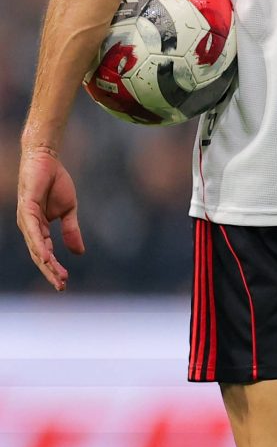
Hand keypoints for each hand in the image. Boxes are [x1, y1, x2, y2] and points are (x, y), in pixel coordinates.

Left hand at [16, 145, 82, 291]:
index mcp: (38, 229)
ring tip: (57, 276)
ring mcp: (26, 219)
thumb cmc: (55, 183)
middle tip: (61, 286)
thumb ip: (71, 231)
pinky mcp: (27, 209)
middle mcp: (29, 227)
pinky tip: (46, 256)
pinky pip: (33, 232)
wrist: (47, 160)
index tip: (65, 282)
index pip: (45, 253)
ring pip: (36, 247)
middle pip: (39, 255)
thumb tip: (79, 253)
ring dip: (46, 263)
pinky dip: (39, 245)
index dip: (54, 268)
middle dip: (50, 271)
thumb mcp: (69, 210)